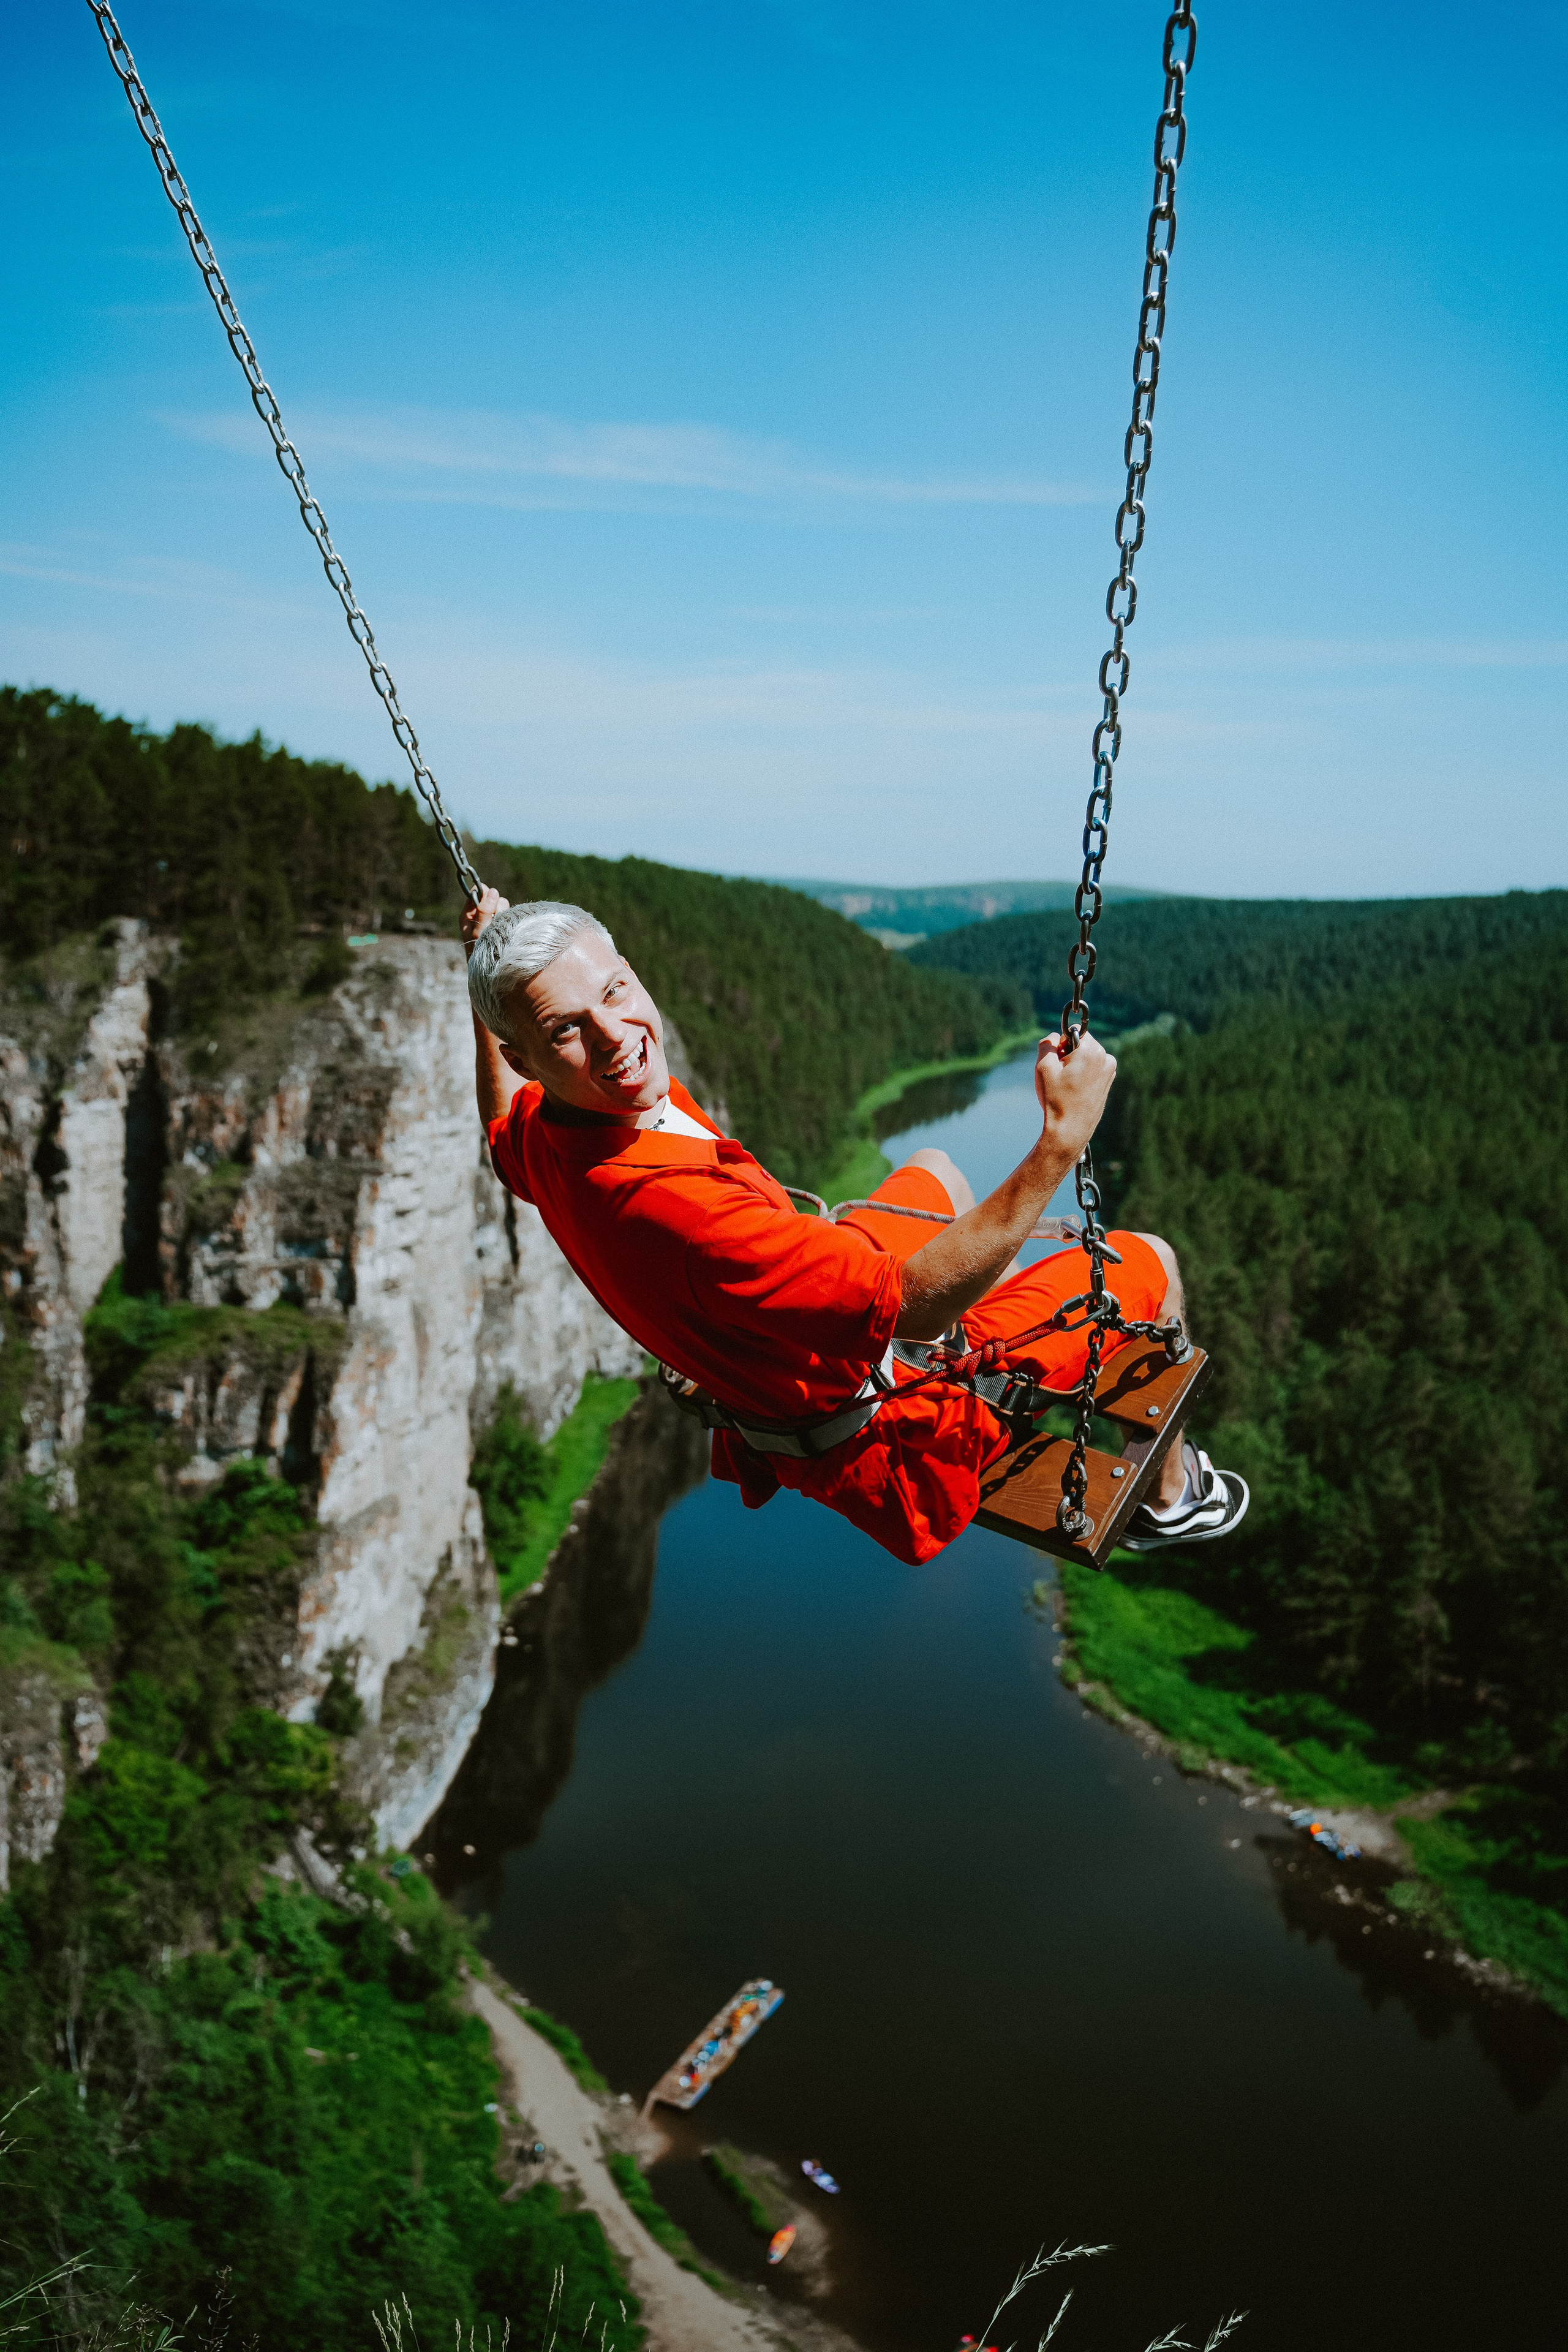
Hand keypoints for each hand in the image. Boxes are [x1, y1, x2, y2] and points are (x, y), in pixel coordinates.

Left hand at [461, 886, 509, 958]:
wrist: (491, 971)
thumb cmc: (481, 952)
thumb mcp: (479, 932)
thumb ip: (484, 911)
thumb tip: (492, 890)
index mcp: (467, 914)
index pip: (476, 892)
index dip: (484, 894)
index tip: (491, 901)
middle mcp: (479, 914)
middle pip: (492, 896)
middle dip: (496, 906)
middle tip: (495, 921)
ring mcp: (491, 919)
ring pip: (502, 904)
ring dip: (503, 913)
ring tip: (501, 929)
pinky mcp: (502, 923)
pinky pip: (509, 913)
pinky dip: (509, 919)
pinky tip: (507, 930)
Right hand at [1034, 1029, 1115, 1162]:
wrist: (1069, 1131)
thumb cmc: (1056, 1099)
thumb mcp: (1043, 1066)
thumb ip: (1047, 1043)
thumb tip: (1056, 1037)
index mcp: (1092, 1051)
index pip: (1072, 1033)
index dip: (1060, 1046)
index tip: (1058, 1064)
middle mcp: (1106, 1059)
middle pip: (1080, 1045)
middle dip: (1067, 1056)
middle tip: (1060, 1078)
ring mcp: (1109, 1072)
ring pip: (1085, 1058)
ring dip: (1073, 1067)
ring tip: (1067, 1087)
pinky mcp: (1107, 1083)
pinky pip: (1091, 1070)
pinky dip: (1081, 1076)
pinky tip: (1074, 1092)